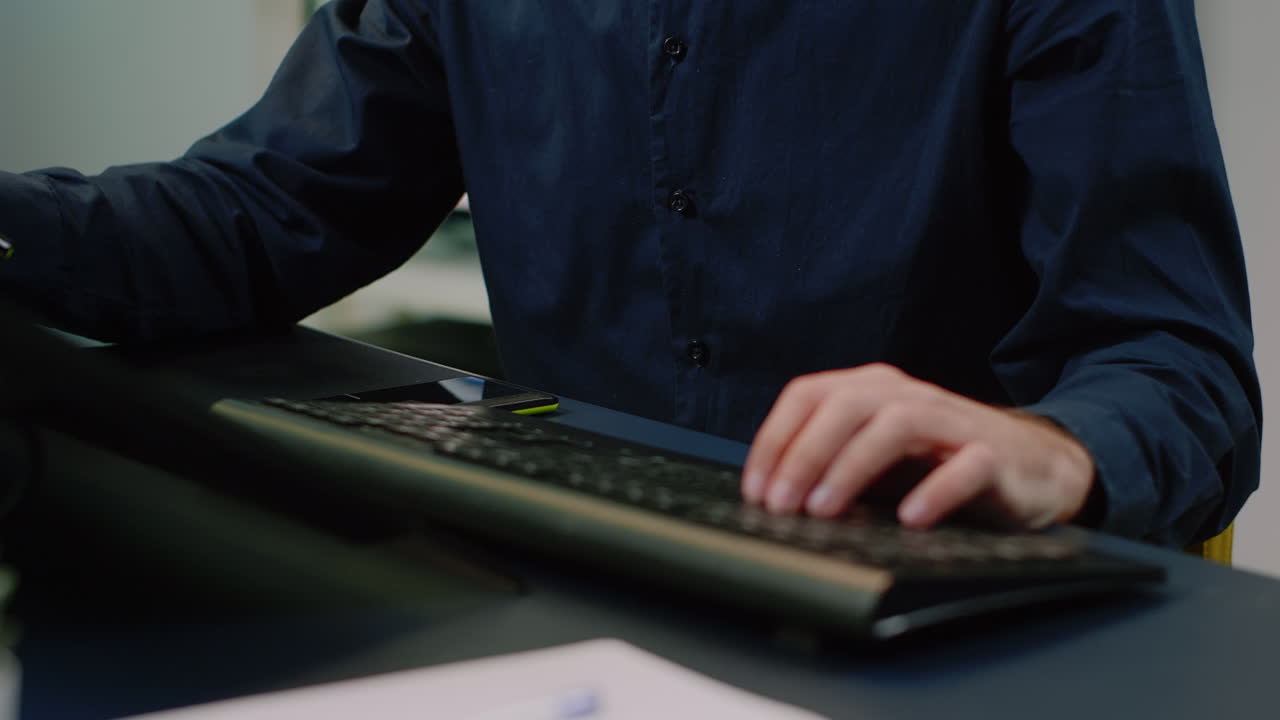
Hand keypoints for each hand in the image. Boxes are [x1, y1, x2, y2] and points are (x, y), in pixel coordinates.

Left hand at [741, 364, 1094, 529]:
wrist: (1033, 467)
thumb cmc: (940, 463)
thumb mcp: (876, 459)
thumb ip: (830, 466)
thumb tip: (774, 498)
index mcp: (872, 389)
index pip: (809, 395)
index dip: (775, 440)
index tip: (755, 488)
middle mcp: (908, 396)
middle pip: (845, 406)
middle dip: (804, 455)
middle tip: (781, 505)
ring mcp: (952, 422)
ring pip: (895, 425)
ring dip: (852, 467)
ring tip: (826, 511)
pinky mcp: (994, 457)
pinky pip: (964, 466)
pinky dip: (934, 491)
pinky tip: (910, 519)